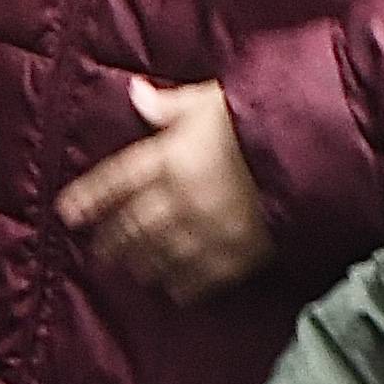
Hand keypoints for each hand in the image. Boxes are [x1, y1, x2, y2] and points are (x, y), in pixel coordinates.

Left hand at [60, 76, 270, 301]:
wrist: (316, 151)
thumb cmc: (263, 117)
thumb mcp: (212, 100)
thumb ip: (171, 106)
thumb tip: (135, 93)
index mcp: (169, 158)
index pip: (115, 181)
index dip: (89, 198)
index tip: (68, 213)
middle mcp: (179, 199)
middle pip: (132, 227)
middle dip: (111, 242)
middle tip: (97, 252)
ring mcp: (206, 231)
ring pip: (160, 257)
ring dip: (140, 265)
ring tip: (130, 271)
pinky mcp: (237, 254)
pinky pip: (200, 278)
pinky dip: (181, 286)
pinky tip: (172, 290)